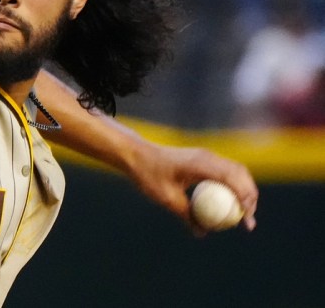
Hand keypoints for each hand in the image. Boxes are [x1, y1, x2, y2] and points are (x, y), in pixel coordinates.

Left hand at [127, 143, 257, 233]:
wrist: (137, 155)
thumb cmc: (148, 174)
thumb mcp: (166, 198)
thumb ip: (186, 214)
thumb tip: (202, 233)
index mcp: (201, 163)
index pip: (233, 179)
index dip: (245, 198)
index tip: (246, 219)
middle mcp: (208, 157)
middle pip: (241, 174)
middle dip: (250, 197)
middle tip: (248, 221)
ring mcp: (207, 157)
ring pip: (236, 172)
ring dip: (244, 192)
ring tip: (244, 215)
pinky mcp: (204, 160)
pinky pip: (225, 173)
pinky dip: (232, 187)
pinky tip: (229, 205)